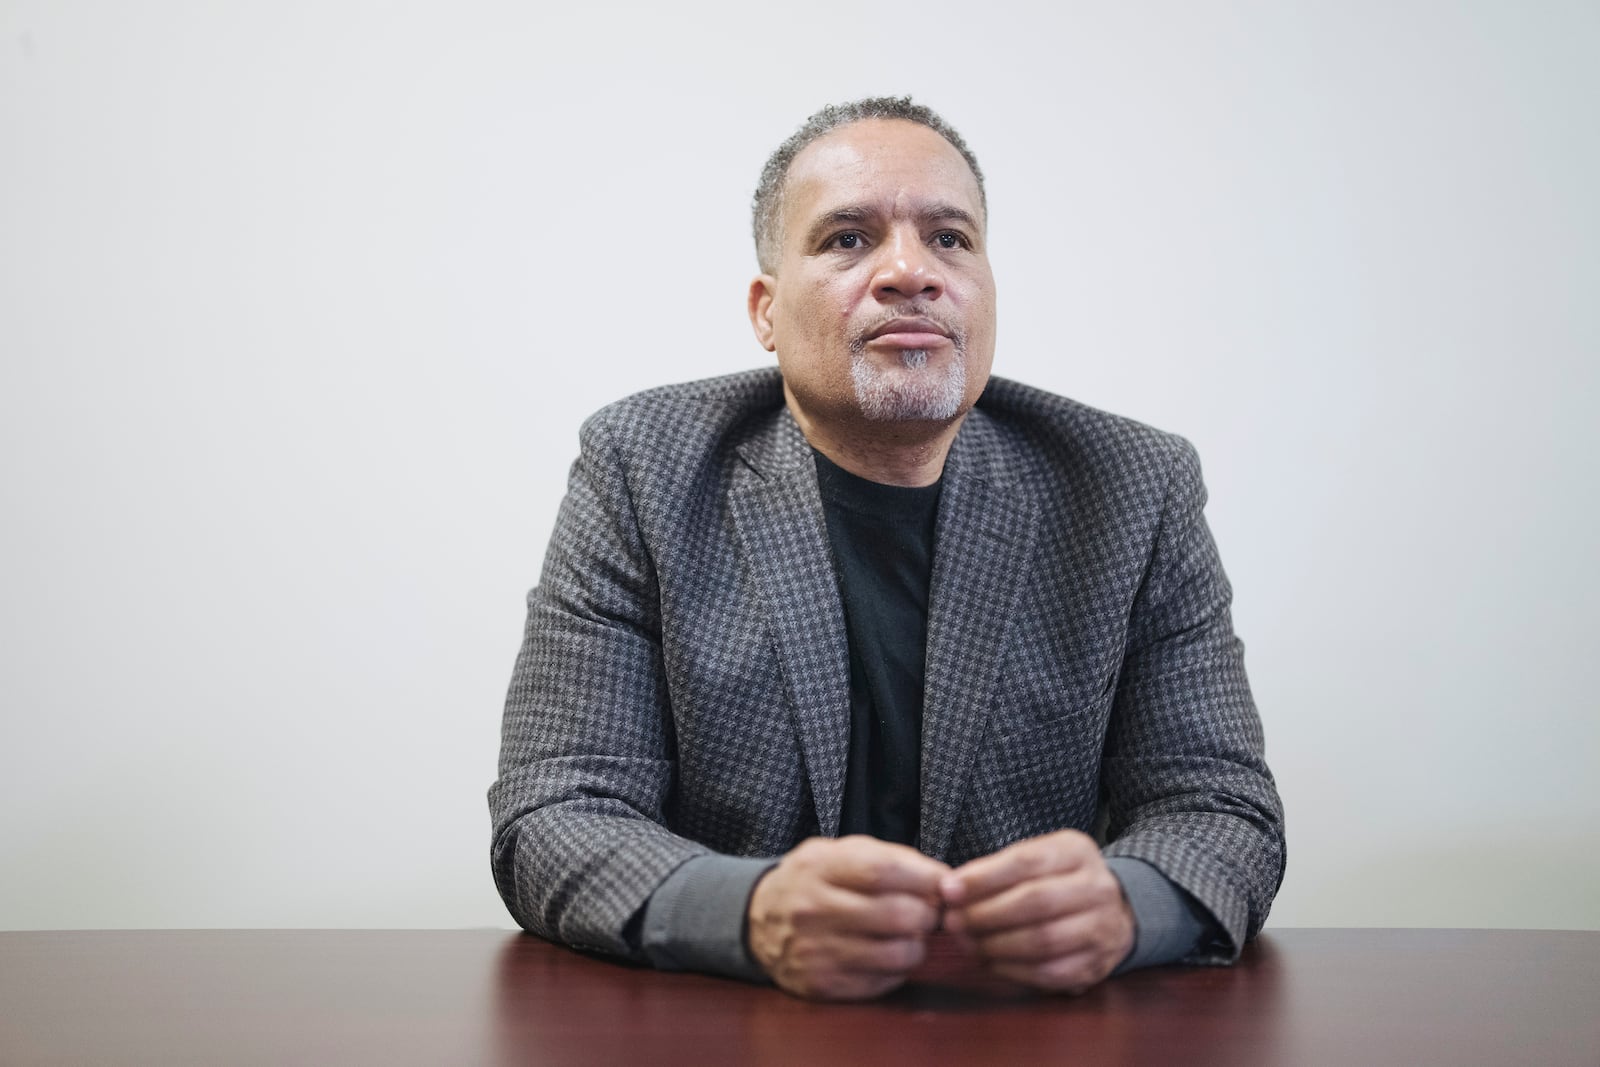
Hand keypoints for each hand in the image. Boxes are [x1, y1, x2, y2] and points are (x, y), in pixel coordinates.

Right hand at [747, 835, 949, 999]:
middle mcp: (813, 910)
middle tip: (929, 911)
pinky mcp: (822, 984)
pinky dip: (897, 969)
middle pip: (896, 915)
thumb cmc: (812, 880)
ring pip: (896, 954)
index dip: (924, 878)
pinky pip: (882, 982)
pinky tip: (888, 953)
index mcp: (819, 868)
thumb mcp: (838, 852)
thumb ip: (889, 858)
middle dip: (928, 914)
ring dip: (917, 944)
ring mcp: (816, 951)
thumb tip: (941, 879)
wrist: (756, 919)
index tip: (943, 882)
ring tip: (909, 934)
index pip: (883, 871)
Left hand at [940, 829, 1134, 993]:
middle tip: (954, 922)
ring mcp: (1102, 928)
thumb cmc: (1058, 881)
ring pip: (1042, 940)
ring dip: (995, 945)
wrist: (1114, 911)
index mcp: (1077, 851)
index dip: (983, 878)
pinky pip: (1050, 972)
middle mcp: (1097, 887)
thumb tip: (951, 889)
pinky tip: (991, 962)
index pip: (1025, 862)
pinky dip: (1013, 970)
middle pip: (1035, 902)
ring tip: (968, 943)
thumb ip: (996, 870)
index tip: (949, 891)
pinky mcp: (1096, 964)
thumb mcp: (1037, 859)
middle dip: (985, 914)